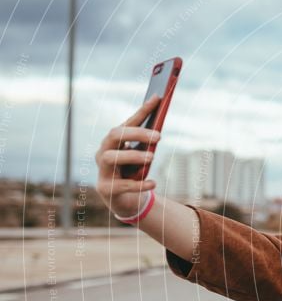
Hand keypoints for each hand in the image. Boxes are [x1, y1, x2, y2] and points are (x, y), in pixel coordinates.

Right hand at [94, 95, 161, 216]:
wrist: (124, 200)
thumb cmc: (133, 173)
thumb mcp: (142, 157)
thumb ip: (148, 143)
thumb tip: (160, 126)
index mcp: (113, 141)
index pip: (127, 122)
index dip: (142, 111)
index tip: (158, 99)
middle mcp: (104, 152)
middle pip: (115, 135)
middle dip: (136, 133)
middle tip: (158, 136)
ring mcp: (103, 170)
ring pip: (112, 157)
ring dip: (133, 155)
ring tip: (152, 157)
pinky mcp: (106, 189)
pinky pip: (122, 185)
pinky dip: (139, 184)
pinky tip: (153, 183)